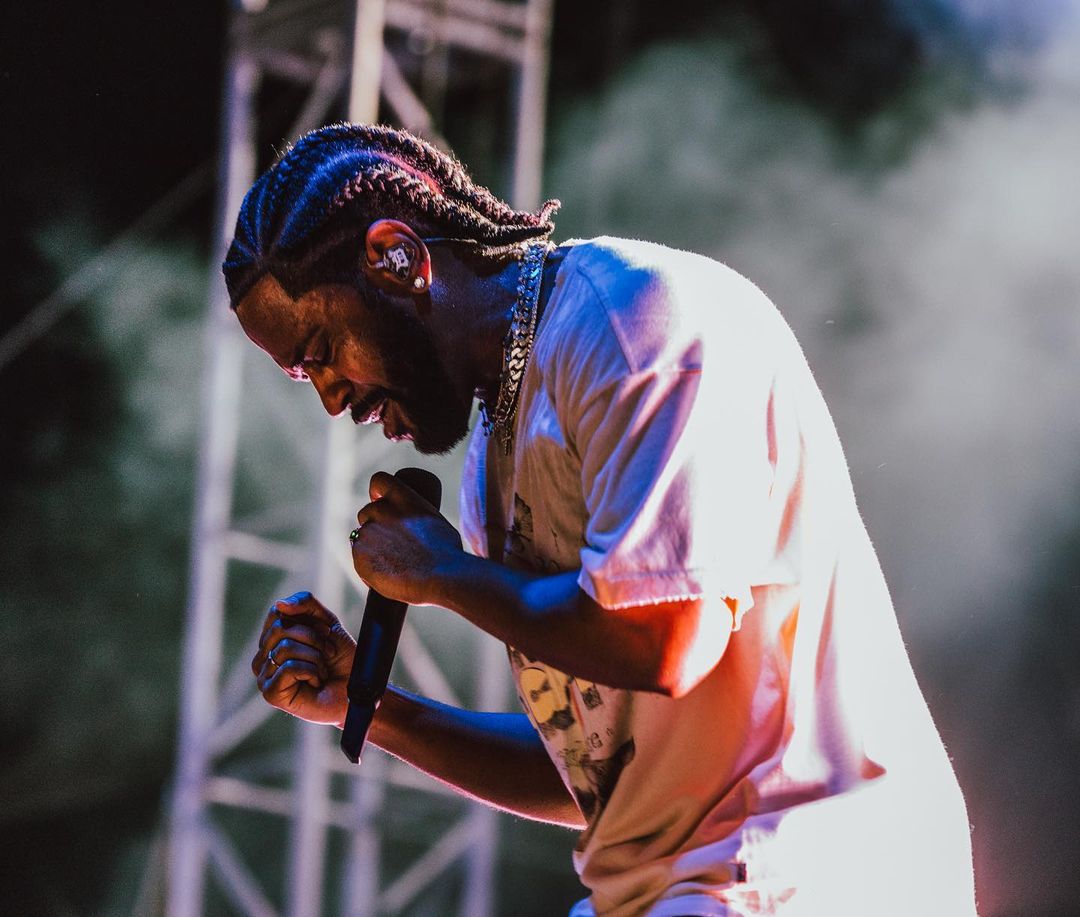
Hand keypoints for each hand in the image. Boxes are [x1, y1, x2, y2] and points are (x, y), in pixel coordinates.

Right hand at [251, 591, 354, 726]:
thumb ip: (305, 604)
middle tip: (328, 653)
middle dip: (313, 638)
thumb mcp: (327, 623)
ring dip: (315, 657)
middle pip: (280, 628)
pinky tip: (316, 682)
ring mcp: (264, 676)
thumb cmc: (341, 659)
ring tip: (322, 671)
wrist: (356, 689)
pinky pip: (288, 667)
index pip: (277, 612)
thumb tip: (279, 604)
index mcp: (272, 639)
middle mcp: (263, 657)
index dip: (307, 619)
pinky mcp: (270, 694)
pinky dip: (311, 671)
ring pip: (285, 647)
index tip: (327, 632)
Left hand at [350, 471, 463, 605]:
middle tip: (391, 543)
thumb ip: (416, 518)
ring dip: (373, 546)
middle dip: (375, 524)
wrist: (440, 578)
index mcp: (403, 499)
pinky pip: (360, 559)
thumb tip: (412, 527)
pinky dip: (370, 565)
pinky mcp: (359, 557)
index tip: (378, 500)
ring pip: (363, 537)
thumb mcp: (436, 523)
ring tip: (395, 564)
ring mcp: (368, 534)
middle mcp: (381, 512)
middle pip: (366, 512)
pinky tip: (388, 574)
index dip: (377, 491)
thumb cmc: (447, 555)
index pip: (379, 481)